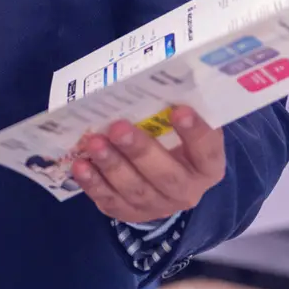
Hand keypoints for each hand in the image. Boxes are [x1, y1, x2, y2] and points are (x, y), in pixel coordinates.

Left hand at [72, 107, 225, 222]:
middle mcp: (186, 190)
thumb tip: (151, 76)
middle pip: (166, 176)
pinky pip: (110, 201)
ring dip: (112, 165)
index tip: (179, 109)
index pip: (208, 151)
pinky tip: (80, 165)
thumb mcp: (178, 125)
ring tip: (94, 142)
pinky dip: (93, 184)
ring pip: (135, 190)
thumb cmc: (169, 139)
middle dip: (140, 151)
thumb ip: (170, 107)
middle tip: (118, 127)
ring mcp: (157, 205)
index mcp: (206, 166)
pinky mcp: (129, 212)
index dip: (196, 133)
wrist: (163, 179)